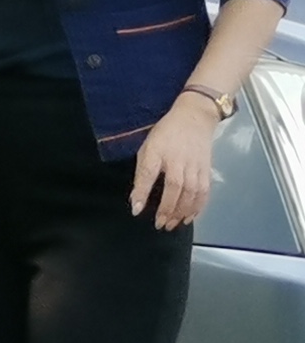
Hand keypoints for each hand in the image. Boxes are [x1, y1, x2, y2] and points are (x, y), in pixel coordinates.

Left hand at [132, 95, 220, 228]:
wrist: (195, 117)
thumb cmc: (166, 134)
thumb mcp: (148, 149)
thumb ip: (143, 173)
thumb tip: (136, 200)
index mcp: (161, 154)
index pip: (150, 175)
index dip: (143, 193)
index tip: (137, 211)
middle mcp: (180, 162)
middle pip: (176, 189)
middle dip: (168, 209)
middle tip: (160, 225)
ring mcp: (196, 166)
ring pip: (192, 193)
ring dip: (183, 211)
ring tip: (174, 224)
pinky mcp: (207, 169)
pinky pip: (205, 191)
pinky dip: (199, 205)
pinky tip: (191, 216)